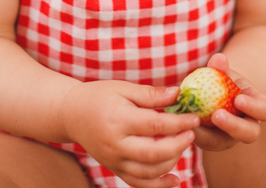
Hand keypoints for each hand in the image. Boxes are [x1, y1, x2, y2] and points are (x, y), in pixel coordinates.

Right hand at [61, 79, 199, 187]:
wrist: (71, 114)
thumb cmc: (99, 96)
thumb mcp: (123, 88)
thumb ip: (151, 94)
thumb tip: (179, 95)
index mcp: (118, 120)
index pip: (155, 125)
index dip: (178, 123)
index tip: (194, 118)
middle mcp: (115, 144)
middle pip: (153, 153)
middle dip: (178, 145)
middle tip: (192, 134)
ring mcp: (114, 160)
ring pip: (148, 172)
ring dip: (172, 162)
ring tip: (182, 145)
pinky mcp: (114, 169)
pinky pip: (138, 184)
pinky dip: (158, 186)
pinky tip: (175, 179)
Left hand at [191, 52, 265, 152]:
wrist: (215, 95)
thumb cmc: (225, 80)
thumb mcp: (224, 73)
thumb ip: (221, 68)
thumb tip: (218, 59)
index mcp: (258, 109)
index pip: (265, 111)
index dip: (254, 107)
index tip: (238, 99)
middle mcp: (247, 128)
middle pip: (249, 134)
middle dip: (234, 126)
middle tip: (217, 115)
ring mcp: (229, 138)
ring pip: (222, 142)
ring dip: (208, 134)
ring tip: (193, 122)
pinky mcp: (209, 142)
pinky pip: (202, 140)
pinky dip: (191, 131)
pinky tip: (180, 122)